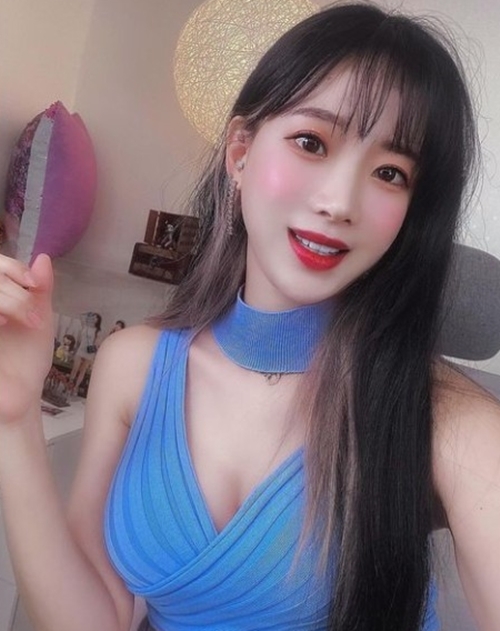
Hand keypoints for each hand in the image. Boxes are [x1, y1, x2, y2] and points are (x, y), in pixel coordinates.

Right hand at [0, 253, 53, 422]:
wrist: (21, 395)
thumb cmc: (27, 359)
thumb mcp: (39, 318)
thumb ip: (40, 289)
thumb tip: (42, 258)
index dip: (10, 266)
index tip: (32, 282)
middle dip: (11, 290)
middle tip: (30, 314)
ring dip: (4, 300)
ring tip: (14, 322)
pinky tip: (2, 324)